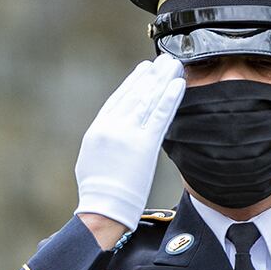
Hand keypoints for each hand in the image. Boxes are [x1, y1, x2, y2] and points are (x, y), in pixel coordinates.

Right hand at [74, 53, 183, 231]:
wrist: (102, 209)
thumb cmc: (98, 191)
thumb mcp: (92, 158)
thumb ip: (104, 140)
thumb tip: (112, 131)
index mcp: (97, 129)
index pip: (118, 99)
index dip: (133, 82)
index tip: (144, 70)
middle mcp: (111, 127)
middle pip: (135, 94)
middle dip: (151, 76)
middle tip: (164, 60)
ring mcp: (127, 135)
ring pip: (148, 100)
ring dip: (162, 81)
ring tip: (174, 67)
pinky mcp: (143, 145)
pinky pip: (160, 117)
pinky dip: (170, 99)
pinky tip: (178, 85)